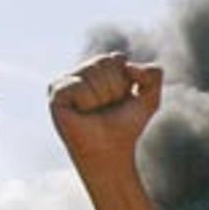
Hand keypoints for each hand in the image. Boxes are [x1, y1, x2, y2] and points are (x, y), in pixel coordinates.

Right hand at [48, 52, 162, 170]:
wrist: (110, 150)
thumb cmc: (127, 126)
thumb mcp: (150, 98)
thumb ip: (153, 74)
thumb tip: (127, 64)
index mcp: (100, 68)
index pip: (116, 59)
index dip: (125, 81)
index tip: (121, 99)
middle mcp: (81, 71)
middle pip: (104, 63)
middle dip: (114, 89)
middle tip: (107, 108)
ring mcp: (66, 81)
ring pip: (92, 73)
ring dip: (101, 97)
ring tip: (95, 112)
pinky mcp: (55, 93)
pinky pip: (78, 85)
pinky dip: (87, 101)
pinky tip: (82, 113)